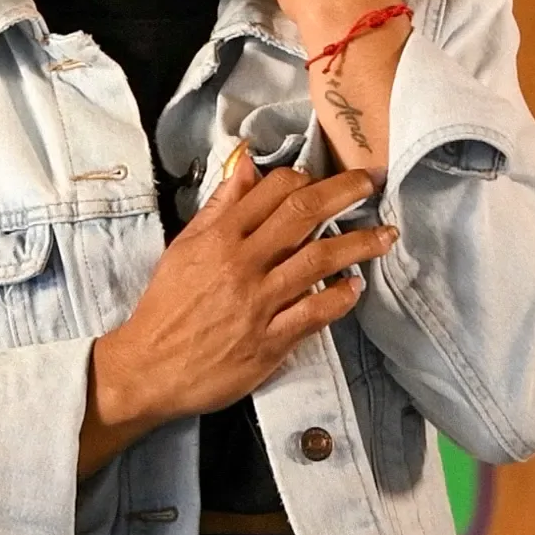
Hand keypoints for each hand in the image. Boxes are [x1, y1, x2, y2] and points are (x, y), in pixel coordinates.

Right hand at [81, 153, 395, 470]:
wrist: (149, 368)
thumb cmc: (167, 306)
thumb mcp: (184, 247)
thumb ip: (219, 207)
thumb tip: (246, 166)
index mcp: (220, 238)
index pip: (272, 191)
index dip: (305, 178)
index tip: (324, 178)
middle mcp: (242, 264)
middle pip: (303, 215)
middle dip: (343, 194)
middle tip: (370, 183)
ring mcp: (258, 303)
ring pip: (318, 260)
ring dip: (358, 244)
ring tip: (385, 235)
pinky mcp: (270, 341)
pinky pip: (314, 313)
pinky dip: (340, 297)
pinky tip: (356, 287)